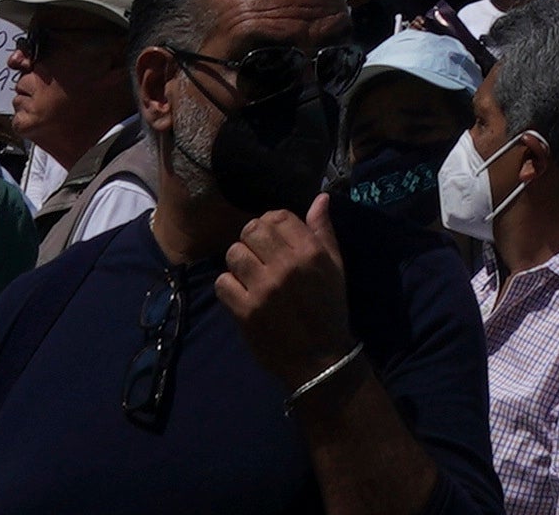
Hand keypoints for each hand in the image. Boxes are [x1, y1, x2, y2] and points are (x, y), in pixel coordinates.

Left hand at [221, 203, 360, 388]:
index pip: (278, 216)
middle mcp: (286, 266)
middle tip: (257, 254)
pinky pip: (222, 283)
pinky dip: (228, 286)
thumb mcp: (335, 268)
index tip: (272, 238)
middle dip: (251, 238)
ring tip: (247, 274)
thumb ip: (324, 232)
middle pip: (251, 230)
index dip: (271, 222)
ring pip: (234, 253)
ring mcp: (263, 289)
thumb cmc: (328, 309)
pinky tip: (241, 294)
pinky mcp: (245, 311)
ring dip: (239, 261)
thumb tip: (320, 198)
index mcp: (310, 252)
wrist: (319, 359)